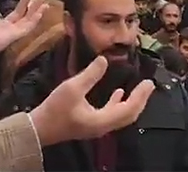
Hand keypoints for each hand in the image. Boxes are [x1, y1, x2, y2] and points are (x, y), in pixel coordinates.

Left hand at [0, 0, 47, 65]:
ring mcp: (15, 33)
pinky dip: (35, 19)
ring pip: (30, 21)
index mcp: (3, 25)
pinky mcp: (16, 35)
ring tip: (46, 2)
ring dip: (38, 12)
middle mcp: (11, 29)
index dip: (24, 4)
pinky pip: (28, 27)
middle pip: (26, 17)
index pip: (17, 13)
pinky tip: (41, 12)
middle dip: (34, 7)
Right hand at [30, 56, 155, 144]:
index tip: (149, 82)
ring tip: (139, 89)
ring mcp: (97, 126)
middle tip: (149, 85)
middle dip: (141, 100)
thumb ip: (90, 74)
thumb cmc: (55, 109)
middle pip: (129, 115)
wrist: (38, 128)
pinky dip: (118, 103)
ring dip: (132, 102)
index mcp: (102, 120)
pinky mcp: (89, 123)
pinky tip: (119, 93)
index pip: (129, 109)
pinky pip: (111, 114)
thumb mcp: (72, 88)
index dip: (141, 96)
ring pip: (121, 115)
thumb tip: (104, 59)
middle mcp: (103, 126)